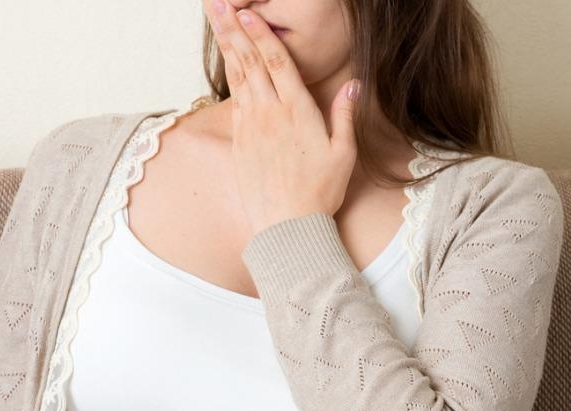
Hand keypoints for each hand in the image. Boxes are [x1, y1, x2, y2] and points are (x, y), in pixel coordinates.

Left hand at [202, 0, 360, 236]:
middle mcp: (269, 114)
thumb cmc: (320, 193)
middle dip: (234, 29)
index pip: (277, 62)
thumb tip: (353, 83)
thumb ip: (345, 114)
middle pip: (249, 62)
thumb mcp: (344, 153)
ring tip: (217, 21)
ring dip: (227, 47)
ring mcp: (250, 128)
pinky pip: (234, 103)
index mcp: (297, 111)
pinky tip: (227, 64)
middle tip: (219, 3)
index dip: (262, 33)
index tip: (250, 11)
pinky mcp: (239, 144)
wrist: (287, 228)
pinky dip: (229, 78)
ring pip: (237, 78)